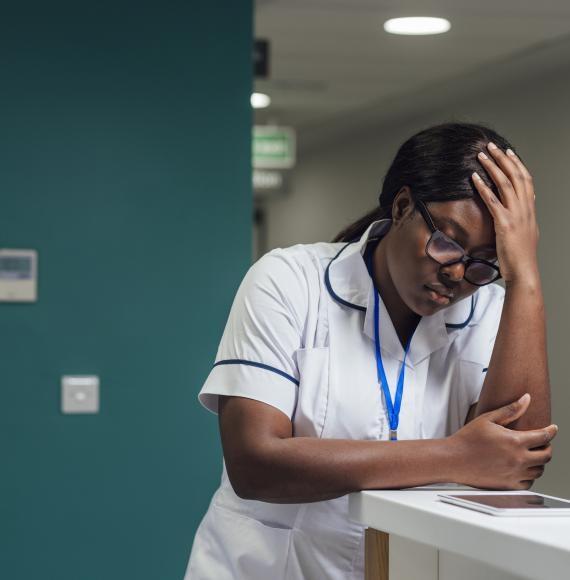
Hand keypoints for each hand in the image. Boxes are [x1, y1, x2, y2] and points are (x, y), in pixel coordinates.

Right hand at [449, 393, 557, 489]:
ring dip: (539, 462)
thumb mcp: (488, 419)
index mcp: (514, 441)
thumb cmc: (467, 439)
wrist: (453, 459)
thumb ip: (510, 409)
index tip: (552, 428)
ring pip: (539, 470)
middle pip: (546, 456)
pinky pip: (528, 483)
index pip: (544, 436)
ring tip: (532, 455)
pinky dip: (529, 475)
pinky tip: (522, 468)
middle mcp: (518, 459)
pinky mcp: (509, 485)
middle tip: (543, 443)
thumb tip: (526, 399)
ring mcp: (514, 474)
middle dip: (548, 447)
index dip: (551, 431)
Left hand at [471, 142, 539, 284]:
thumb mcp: (525, 233)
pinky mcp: (504, 224)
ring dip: (492, 167)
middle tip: (491, 146)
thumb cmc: (520, 256)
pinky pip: (492, 201)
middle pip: (516, 176)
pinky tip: (474, 177)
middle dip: (503, 159)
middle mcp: (525, 209)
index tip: (508, 152)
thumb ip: (521, 219)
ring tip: (481, 155)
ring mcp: (516, 215)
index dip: (517, 164)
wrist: (524, 271)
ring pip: (505, 184)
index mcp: (530, 210)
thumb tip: (518, 212)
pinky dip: (483, 187)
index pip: (526, 180)